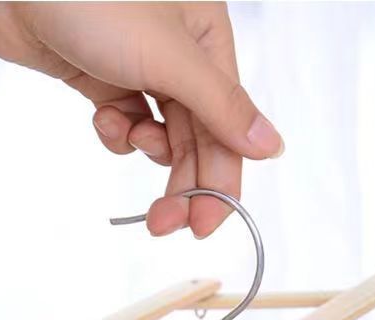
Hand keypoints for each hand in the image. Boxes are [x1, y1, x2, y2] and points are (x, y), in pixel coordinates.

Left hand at [0, 2, 282, 236]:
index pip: (228, 126)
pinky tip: (102, 118)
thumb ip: (221, 107)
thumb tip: (272, 147)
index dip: (220, 179)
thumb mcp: (168, 56)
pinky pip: (125, 124)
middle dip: (181, 181)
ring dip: (146, 151)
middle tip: (162, 224)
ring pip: (162, 134)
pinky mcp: (105, 78)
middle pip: (196, 138)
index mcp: (208, 39)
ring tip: (125, 138)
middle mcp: (181, 55)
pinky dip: (115, 132)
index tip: (204, 224)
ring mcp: (141, 67)